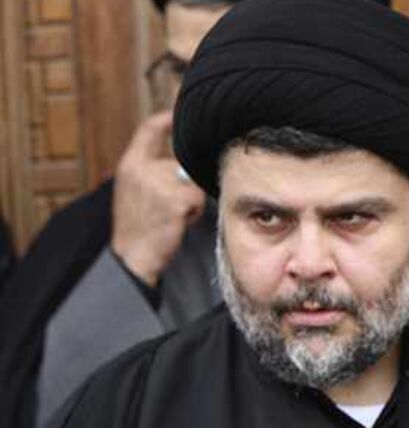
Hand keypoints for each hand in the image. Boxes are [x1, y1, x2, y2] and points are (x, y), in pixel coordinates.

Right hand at [109, 111, 205, 285]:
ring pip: (193, 182)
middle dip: (186, 184)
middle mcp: (141, 169)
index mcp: (130, 164)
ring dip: (191, 199)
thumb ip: (151, 170)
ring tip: (173, 214)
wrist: (132, 255)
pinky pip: (198, 199)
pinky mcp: (175, 200)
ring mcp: (158, 184)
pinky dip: (194, 212)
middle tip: (170, 206)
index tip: (179, 110)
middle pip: (182, 162)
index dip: (167, 118)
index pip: (149, 129)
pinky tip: (178, 222)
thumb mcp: (135, 190)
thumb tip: (181, 161)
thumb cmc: (138, 226)